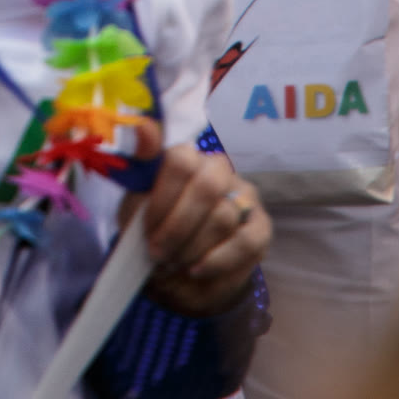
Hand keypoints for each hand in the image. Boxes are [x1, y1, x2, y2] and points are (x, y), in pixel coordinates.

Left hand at [122, 119, 269, 316]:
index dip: (162, 201)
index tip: (146, 231)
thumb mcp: (137, 201)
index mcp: (187, 156)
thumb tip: (142, 128)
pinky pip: (247, 242)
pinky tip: (197, 270)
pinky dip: (218, 261)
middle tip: (160, 254)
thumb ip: (139, 163)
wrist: (176, 264)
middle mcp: (219, 169)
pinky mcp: (261, 226)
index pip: (180, 161)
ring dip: (194, 248)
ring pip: (224, 217)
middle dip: (179, 228)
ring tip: (175, 264)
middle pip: (206, 187)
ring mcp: (244, 196)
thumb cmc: (155, 228)